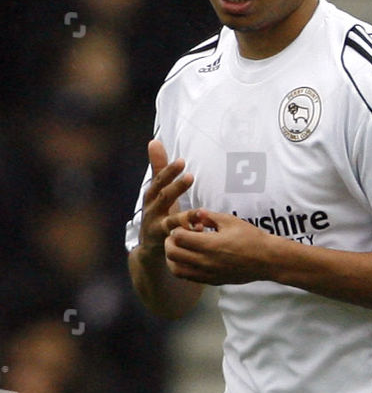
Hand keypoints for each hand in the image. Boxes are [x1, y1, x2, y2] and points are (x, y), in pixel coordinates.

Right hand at [140, 138, 194, 253]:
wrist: (148, 251)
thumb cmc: (157, 215)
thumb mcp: (157, 192)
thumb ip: (158, 169)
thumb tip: (154, 141)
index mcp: (151, 197)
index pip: (159, 181)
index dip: (168, 171)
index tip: (182, 161)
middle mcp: (152, 211)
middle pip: (163, 197)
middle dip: (176, 187)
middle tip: (191, 176)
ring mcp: (157, 229)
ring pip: (171, 221)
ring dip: (185, 216)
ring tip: (200, 211)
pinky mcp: (165, 244)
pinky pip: (177, 239)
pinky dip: (189, 234)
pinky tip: (202, 229)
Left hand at [164, 209, 276, 284]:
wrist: (267, 260)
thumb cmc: (251, 238)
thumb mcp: (230, 221)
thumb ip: (209, 217)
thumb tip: (196, 214)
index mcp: (209, 244)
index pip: (177, 237)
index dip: (177, 228)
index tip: (186, 226)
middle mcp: (205, 261)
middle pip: (172, 253)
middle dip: (170, 242)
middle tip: (178, 236)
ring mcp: (208, 274)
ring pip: (176, 269)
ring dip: (173, 258)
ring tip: (181, 249)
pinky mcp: (212, 281)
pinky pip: (188, 277)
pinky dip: (183, 268)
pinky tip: (192, 259)